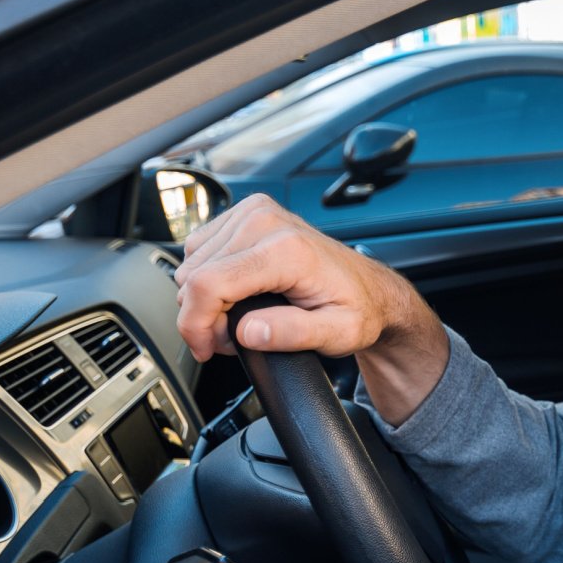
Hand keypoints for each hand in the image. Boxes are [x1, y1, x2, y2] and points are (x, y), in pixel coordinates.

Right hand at [173, 194, 424, 362]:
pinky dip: (208, 276)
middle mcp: (266, 222)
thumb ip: (292, 334)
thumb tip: (248, 332)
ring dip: (205, 297)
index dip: (195, 324)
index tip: (205, 349)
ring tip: (239, 316)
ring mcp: (255, 212)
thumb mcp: (337, 334)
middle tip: (233, 337)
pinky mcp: (248, 213)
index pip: (208, 284)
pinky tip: (235, 293)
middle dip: (203, 316)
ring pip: (192, 263)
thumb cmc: (357, 309)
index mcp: (287, 250)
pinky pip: (201, 249)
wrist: (370, 288)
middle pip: (194, 275)